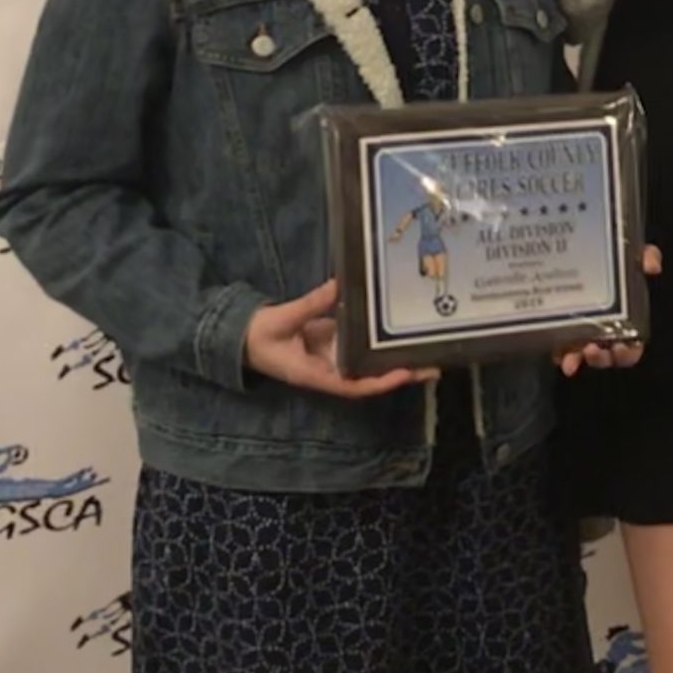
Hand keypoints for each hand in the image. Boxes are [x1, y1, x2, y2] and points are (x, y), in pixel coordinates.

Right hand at [244, 279, 434, 398]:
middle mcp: (328, 370)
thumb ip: (312, 304)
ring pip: (367, 361)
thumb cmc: (256, 336)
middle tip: (434, 365)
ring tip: (424, 346)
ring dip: (392, 356)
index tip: (405, 373)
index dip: (380, 382)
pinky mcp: (329, 342)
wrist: (238, 336)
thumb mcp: (283, 319)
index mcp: (316, 375)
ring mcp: (330, 357)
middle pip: (370, 377)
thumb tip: (340, 286)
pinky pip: (356, 343)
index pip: (354, 386)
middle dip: (400, 373)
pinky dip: (375, 337)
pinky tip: (394, 327)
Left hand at [556, 242, 662, 374]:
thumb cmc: (613, 258)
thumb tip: (652, 266)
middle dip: (602, 359)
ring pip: (582, 355)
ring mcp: (582, 332)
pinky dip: (560, 355)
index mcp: (627, 320)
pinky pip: (561, 349)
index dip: (627, 352)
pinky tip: (557, 355)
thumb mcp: (633, 254)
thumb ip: (647, 256)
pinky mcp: (561, 330)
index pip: (632, 346)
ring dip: (579, 358)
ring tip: (573, 357)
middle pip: (608, 356)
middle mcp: (606, 330)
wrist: (578, 249)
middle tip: (593, 350)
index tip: (620, 347)